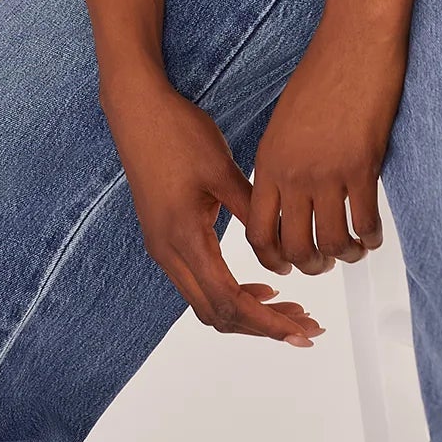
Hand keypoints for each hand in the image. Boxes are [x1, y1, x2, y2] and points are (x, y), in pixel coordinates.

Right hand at [101, 68, 325, 346]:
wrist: (137, 108)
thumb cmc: (178, 132)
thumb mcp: (222, 169)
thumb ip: (252, 211)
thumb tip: (284, 247)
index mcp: (184, 237)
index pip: (229, 301)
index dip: (267, 323)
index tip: (300, 332)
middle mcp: (167, 252)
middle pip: (217, 314)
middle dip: (262, 325)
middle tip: (304, 325)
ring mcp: (161, 247)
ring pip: (206, 303)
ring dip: (248, 311)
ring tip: (289, 307)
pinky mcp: (163, 236)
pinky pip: (198, 282)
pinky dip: (230, 293)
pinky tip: (260, 284)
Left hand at [246, 18, 407, 275]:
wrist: (353, 42)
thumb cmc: (322, 74)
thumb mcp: (284, 121)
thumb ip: (282, 161)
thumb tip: (288, 200)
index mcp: (269, 160)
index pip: (258, 230)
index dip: (272, 258)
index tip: (286, 264)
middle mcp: (293, 172)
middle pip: (295, 247)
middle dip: (310, 265)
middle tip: (323, 263)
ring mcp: (327, 171)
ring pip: (331, 242)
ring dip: (343, 256)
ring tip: (351, 250)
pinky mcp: (362, 166)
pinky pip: (365, 223)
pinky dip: (370, 238)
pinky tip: (372, 235)